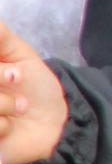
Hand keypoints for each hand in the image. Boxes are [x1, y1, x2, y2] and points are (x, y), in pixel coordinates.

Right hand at [0, 22, 67, 163]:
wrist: (54, 122)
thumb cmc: (34, 87)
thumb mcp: (20, 55)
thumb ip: (1, 37)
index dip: (0, 70)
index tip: (15, 70)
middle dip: (0, 76)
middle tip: (17, 78)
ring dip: (6, 104)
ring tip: (19, 107)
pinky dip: (4, 125)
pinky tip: (10, 126)